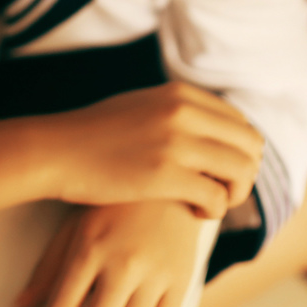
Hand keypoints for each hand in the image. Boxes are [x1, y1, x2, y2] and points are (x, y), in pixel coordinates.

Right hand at [47, 82, 262, 219]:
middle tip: (223, 191)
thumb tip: (213, 128)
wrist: (57, 151)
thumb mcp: (143, 105)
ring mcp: (176, 142)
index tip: (222, 171)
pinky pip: (216, 197)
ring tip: (211, 203)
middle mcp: (184, 112)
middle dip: (244, 173)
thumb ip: (179, 111)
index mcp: (182, 94)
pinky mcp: (166, 175)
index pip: (240, 122)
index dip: (239, 151)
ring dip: (234, 193)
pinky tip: (194, 212)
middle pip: (249, 144)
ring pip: (241, 171)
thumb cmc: (95, 135)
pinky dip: (213, 210)